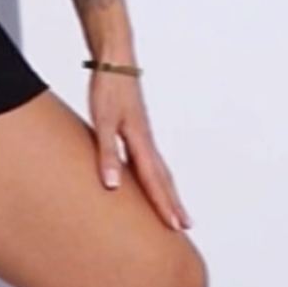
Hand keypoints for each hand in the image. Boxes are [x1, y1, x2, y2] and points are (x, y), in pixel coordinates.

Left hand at [88, 70, 192, 230]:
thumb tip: (112, 186)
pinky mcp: (136, 130)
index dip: (163, 204)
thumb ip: (107, 153)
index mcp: (140, 141)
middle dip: (173, 203)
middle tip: (185, 226)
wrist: (115, 60)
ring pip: (159, 169)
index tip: (174, 226)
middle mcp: (146, 140)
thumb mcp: (102, 121)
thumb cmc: (108, 88)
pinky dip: (155, 176)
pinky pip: (149, 160)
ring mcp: (142, 135)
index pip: (154, 180)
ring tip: (174, 209)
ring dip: (167, 191)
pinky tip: (149, 180)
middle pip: (163, 178)